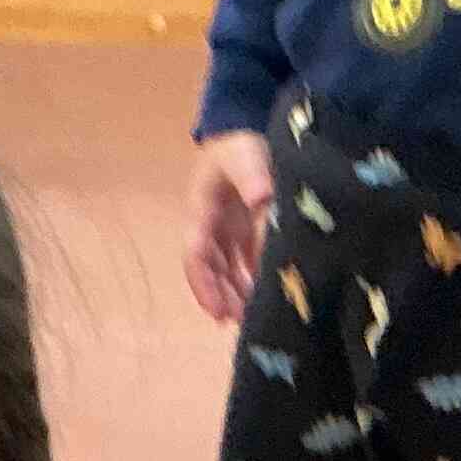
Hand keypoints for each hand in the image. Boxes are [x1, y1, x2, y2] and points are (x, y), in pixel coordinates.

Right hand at [183, 129, 274, 323]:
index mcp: (202, 213)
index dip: (204, 286)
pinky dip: (250, 281)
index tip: (216, 312)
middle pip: (210, 271)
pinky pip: (243, 264)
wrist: (242, 138)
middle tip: (239, 323)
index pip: (197, 257)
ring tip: (251, 318)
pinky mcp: (243, 233)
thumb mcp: (244, 155)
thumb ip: (252, 175)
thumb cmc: (239, 148)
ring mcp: (226, 233)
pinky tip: (264, 297)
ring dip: (235, 295)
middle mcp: (210, 229)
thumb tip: (262, 198)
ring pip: (226, 272)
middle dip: (221, 298)